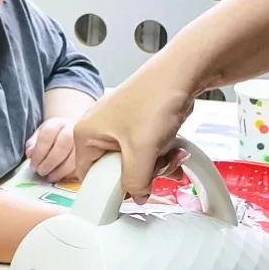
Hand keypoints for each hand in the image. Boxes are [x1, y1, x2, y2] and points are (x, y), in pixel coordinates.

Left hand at [26, 117, 78, 181]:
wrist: (72, 132)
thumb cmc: (54, 136)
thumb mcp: (39, 136)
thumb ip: (33, 144)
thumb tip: (30, 154)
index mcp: (57, 124)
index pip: (47, 134)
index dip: (39, 152)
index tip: (33, 165)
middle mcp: (72, 130)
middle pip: (63, 145)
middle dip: (50, 162)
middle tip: (41, 172)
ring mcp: (83, 141)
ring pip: (75, 156)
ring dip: (61, 170)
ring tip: (50, 177)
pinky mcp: (90, 153)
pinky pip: (82, 165)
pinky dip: (71, 173)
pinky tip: (62, 177)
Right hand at [71, 64, 196, 197]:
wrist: (182, 73)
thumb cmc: (154, 99)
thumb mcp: (141, 152)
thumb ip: (135, 183)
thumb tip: (137, 196)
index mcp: (85, 134)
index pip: (89, 177)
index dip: (111, 189)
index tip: (132, 192)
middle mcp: (98, 130)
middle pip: (116, 172)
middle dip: (143, 174)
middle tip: (157, 168)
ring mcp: (119, 127)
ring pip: (135, 163)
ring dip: (157, 165)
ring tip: (171, 155)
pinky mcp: (137, 125)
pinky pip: (146, 151)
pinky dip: (161, 154)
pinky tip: (175, 151)